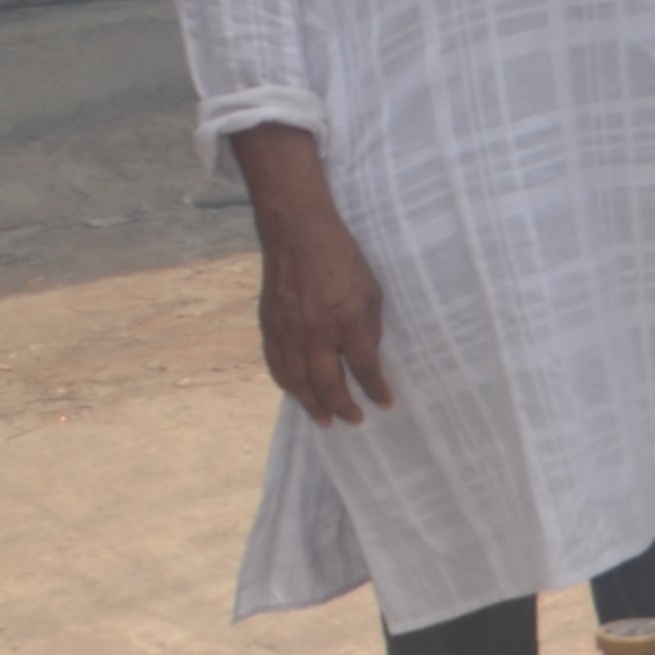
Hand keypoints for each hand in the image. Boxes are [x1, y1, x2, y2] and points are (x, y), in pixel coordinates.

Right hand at [253, 199, 394, 425]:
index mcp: (347, 317)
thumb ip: (369, 326)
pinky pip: (277, 364)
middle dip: (342, 406)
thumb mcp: (371, 289)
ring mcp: (288, 329)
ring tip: (323, 421)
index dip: (375, 388)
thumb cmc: (342, 258)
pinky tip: (297, 394)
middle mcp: (316, 329)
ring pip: (298, 380)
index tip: (384, 404)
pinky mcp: (269, 324)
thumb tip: (366, 358)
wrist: (297, 233)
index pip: (363, 365)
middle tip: (353, 421)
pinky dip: (287, 384)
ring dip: (311, 404)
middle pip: (328, 382)